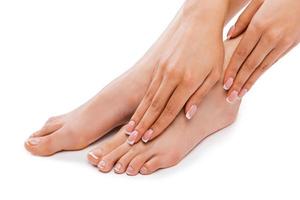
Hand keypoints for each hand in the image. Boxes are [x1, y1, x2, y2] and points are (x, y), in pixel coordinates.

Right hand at [125, 0, 227, 144]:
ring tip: (130, 128)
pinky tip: (138, 110)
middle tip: (132, 139)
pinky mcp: (159, 65)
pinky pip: (149, 87)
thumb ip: (200, 96)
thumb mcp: (214, 74)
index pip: (169, 110)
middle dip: (143, 125)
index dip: (159, 126)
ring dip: (139, 115)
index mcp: (187, 81)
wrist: (198, 23)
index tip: (149, 138)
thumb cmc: (211, 49)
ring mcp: (163, 70)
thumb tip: (188, 115)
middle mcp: (171, 77)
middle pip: (154, 106)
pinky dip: (142, 101)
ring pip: (148, 98)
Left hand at [224, 0, 299, 102]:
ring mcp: (282, 42)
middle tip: (229, 96)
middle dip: (239, 82)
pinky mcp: (291, 45)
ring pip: (262, 67)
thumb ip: (243, 20)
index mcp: (259, 25)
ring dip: (250, 82)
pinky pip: (272, 62)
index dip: (232, 70)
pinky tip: (253, 82)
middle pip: (250, 64)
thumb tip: (229, 37)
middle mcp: (270, 36)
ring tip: (239, 94)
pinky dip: (261, 74)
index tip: (224, 83)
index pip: (241, 53)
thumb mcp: (258, 2)